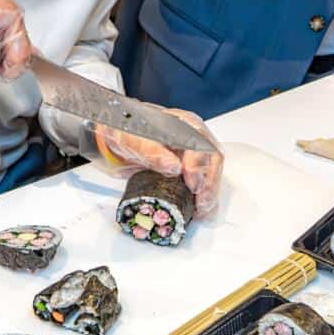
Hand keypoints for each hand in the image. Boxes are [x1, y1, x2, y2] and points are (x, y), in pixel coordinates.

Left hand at [94, 107, 223, 217]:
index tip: (192, 184)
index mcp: (184, 123)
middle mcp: (194, 137)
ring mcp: (195, 153)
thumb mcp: (133, 138)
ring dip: (210, 193)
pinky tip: (200, 210)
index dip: (199, 165)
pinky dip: (205, 198)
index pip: (201, 142)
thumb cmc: (128, 131)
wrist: (120, 137)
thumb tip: (174, 166)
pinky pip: (205, 183)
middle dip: (209, 183)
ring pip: (212, 172)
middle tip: (201, 203)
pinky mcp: (191, 169)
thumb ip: (152, 151)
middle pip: (213, 159)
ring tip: (201, 211)